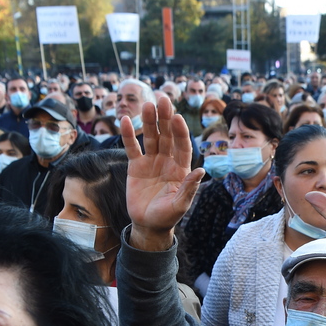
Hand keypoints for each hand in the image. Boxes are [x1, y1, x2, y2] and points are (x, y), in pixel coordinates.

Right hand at [123, 96, 204, 250]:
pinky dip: (128, 135)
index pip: (182, 146)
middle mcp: (167, 161)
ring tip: (147, 105)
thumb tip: (201, 170)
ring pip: (151, 137)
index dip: (180, 132)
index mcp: (181, 169)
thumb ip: (189, 188)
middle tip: (163, 100)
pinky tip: (124, 120)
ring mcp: (152, 161)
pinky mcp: (136, 166)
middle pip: (167, 136)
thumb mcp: (179, 205)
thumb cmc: (167, 216)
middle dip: (165, 119)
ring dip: (149, 122)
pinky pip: (132, 147)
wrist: (148, 224)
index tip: (177, 118)